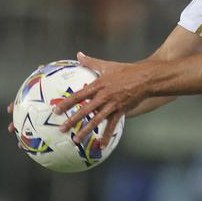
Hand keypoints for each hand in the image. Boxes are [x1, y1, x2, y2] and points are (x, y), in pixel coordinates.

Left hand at [5, 53, 127, 143]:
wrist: (145, 78)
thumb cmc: (125, 70)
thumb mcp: (106, 65)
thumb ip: (90, 61)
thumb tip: (78, 54)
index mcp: (98, 85)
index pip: (79, 95)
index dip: (66, 103)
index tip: (56, 110)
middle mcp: (104, 96)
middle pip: (85, 110)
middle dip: (72, 120)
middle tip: (61, 129)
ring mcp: (112, 105)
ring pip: (96, 120)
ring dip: (85, 130)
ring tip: (76, 139)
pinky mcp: (121, 111)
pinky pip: (112, 126)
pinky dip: (106, 136)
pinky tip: (101, 146)